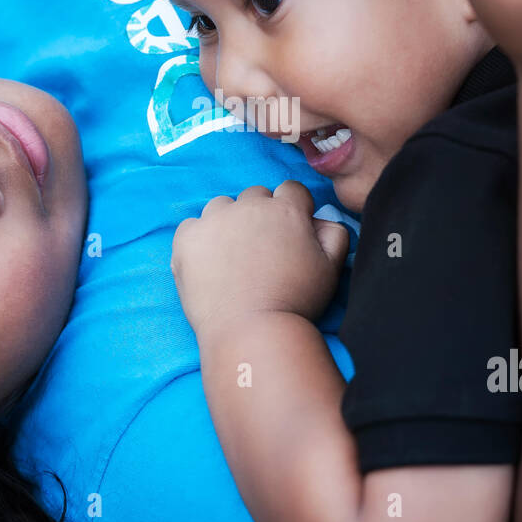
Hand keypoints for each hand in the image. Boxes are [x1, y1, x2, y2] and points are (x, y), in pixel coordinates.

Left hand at [171, 182, 347, 336]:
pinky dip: (200, 239)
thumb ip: (333, 233)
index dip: (293, 209)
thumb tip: (320, 219)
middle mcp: (249, 206)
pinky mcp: (188, 238)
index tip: (288, 233)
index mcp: (285, 209)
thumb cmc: (295, 303)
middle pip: (255, 196)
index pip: (291, 189)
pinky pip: (192, 225)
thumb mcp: (331, 267)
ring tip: (232, 258)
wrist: (251, 331)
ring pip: (222, 207)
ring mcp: (214, 220)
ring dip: (228, 223)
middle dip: (260, 216)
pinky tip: (209, 264)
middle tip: (260, 250)